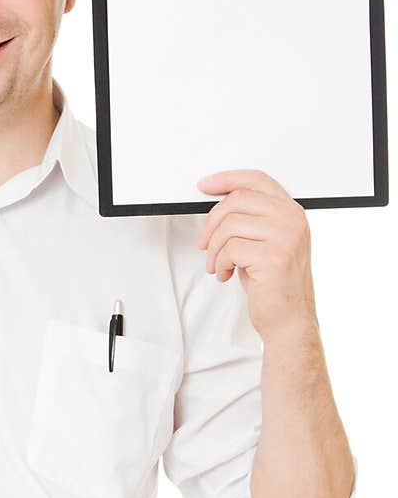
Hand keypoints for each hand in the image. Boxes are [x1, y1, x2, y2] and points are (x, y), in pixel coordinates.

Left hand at [195, 169, 317, 341]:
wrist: (289, 319)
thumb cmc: (274, 284)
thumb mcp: (266, 242)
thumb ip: (252, 219)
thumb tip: (218, 203)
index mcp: (292, 212)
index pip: (256, 180)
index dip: (227, 179)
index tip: (205, 185)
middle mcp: (292, 220)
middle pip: (236, 200)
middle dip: (212, 224)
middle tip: (206, 244)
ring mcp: (286, 237)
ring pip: (229, 225)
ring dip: (214, 249)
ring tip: (219, 265)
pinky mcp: (273, 256)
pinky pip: (230, 248)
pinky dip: (220, 263)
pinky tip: (226, 274)